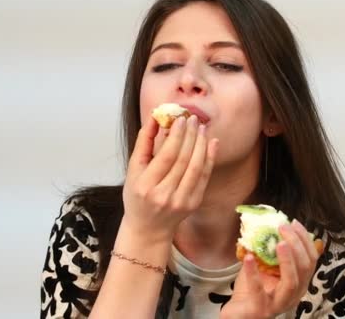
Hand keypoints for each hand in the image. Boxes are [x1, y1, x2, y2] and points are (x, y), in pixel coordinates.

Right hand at [121, 115, 218, 241]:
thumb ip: (143, 143)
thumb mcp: (133, 170)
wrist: (148, 228)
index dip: (176, 136)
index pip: (166, 156)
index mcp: (146, 186)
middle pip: (183, 160)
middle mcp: (164, 195)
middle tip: (194, 119)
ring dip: (201, 144)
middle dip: (190, 136)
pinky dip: (210, 158)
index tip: (181, 119)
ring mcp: (181, 201)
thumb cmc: (137, 196)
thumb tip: (155, 118)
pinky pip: (204, 177)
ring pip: (196, 167)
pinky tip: (211, 143)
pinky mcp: (194, 203)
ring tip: (202, 127)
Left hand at [220, 221, 321, 318]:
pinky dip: (253, 272)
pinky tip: (248, 257)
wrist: (238, 314)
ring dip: (287, 260)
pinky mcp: (261, 309)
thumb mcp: (266, 267)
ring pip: (292, 281)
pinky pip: (258, 290)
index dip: (305, 240)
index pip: (311, 260)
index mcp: (299, 283)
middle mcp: (294, 294)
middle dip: (297, 244)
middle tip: (284, 227)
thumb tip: (272, 225)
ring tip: (280, 243)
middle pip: (305, 268)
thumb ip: (271, 250)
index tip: (294, 223)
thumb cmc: (252, 290)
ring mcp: (279, 303)